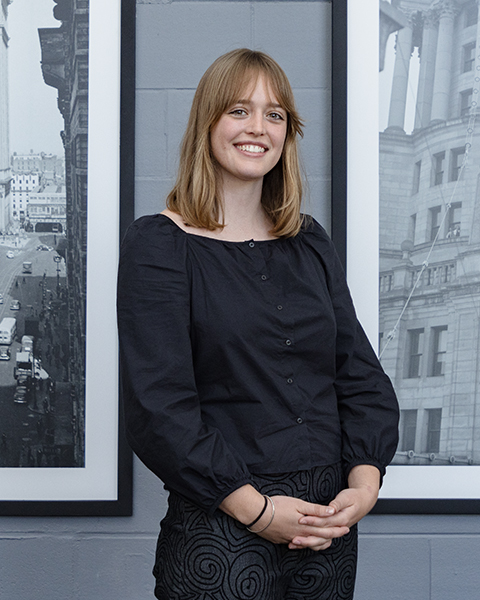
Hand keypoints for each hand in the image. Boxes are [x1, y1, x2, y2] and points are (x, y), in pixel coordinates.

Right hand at [219, 485, 348, 550]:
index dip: (337, 529)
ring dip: (320, 541)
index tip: (346, 528)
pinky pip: (298, 544)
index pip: (325, 530)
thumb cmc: (277, 506)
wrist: (257, 514)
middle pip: (319, 538)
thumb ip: (315, 509)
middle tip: (342, 533)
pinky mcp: (282, 539)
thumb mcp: (298, 504)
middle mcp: (300, 535)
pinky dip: (306, 544)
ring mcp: (291, 539)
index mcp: (306, 526)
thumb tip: (332, 511)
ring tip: (327, 540)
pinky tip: (305, 542)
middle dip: (332, 535)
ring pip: (309, 543)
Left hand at [289, 465, 379, 549]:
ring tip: (294, 543)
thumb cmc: (354, 498)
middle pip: (321, 535)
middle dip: (307, 536)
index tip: (301, 519)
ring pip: (321, 541)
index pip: (325, 522)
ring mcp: (336, 530)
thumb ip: (337, 504)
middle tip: (294, 537)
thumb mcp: (346, 497)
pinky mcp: (333, 530)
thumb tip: (330, 509)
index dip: (312, 521)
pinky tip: (301, 543)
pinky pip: (322, 540)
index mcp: (342, 519)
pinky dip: (311, 542)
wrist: (363, 501)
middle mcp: (339, 527)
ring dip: (307, 542)